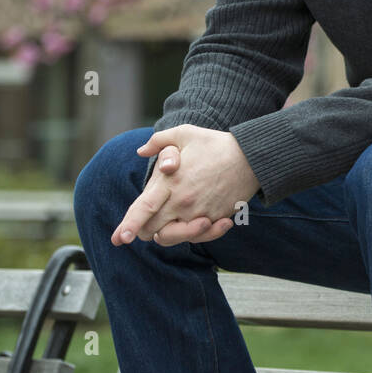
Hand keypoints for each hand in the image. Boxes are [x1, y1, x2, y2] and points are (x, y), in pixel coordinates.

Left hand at [111, 125, 259, 247]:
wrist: (252, 157)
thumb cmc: (215, 144)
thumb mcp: (185, 133)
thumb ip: (159, 142)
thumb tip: (140, 151)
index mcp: (170, 182)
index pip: (143, 209)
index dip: (128, 225)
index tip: (119, 239)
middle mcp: (182, 202)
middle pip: (153, 230)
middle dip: (144, 231)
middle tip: (143, 227)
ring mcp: (199, 213)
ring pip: (174, 237)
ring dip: (169, 234)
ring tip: (173, 224)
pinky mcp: (216, 219)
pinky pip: (199, 236)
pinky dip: (197, 234)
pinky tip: (203, 224)